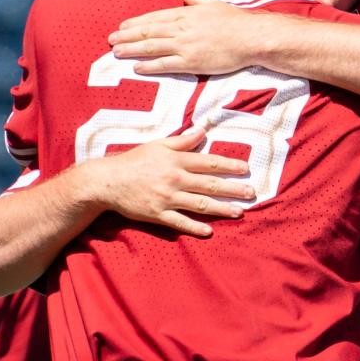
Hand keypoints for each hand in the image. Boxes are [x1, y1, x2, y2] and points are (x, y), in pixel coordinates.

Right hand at [87, 127, 254, 236]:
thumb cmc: (133, 160)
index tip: (246, 169)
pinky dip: (194, 227)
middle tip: (252, 193)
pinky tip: (209, 231)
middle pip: (210, 184)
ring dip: (221, 208)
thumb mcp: (157, 144)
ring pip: (199, 204)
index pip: (209, 162)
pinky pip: (179, 222)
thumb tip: (203, 129)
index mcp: (176, 160)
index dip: (229, 165)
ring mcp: (166, 198)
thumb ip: (182, 140)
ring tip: (239, 212)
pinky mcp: (157, 214)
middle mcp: (174, 179)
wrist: (107, 181)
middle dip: (233, 189)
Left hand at [108, 0, 259, 74]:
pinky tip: (137, 67)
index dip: (135, 23)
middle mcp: (181, 28)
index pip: (154, 17)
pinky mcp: (191, 62)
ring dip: (131, 50)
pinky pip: (165, 65)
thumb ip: (197, 0)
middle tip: (110, 40)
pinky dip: (149, 66)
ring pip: (151, 47)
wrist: (251, 37)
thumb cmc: (235, 20)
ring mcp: (185, 46)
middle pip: (148, 32)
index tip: (122, 26)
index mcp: (186, 13)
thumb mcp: (214, 3)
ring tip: (116, 52)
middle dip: (126, 36)